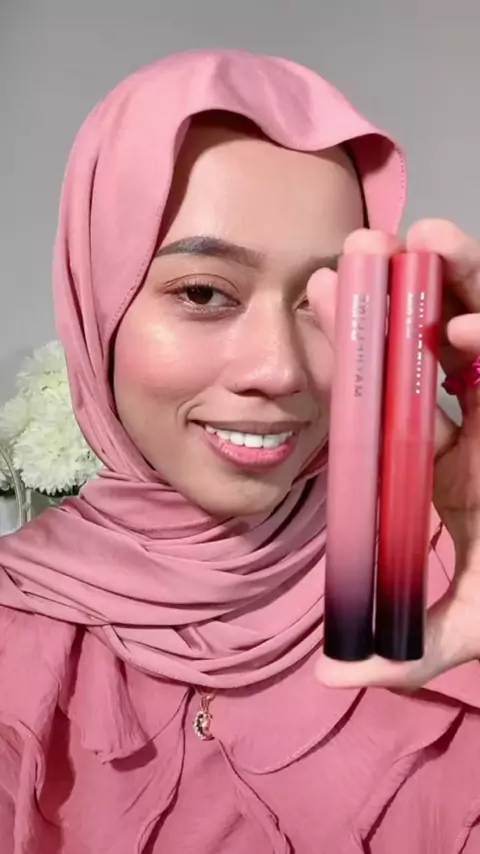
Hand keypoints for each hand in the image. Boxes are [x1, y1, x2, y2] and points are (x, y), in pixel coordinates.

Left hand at [309, 219, 479, 689]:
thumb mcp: (469, 624)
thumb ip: (409, 648)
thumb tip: (331, 675)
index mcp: (440, 457)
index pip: (386, 388)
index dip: (353, 344)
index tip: (319, 299)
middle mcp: (475, 419)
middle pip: (431, 337)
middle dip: (398, 291)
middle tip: (361, 253)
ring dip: (456, 279)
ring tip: (426, 243)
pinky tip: (470, 329)